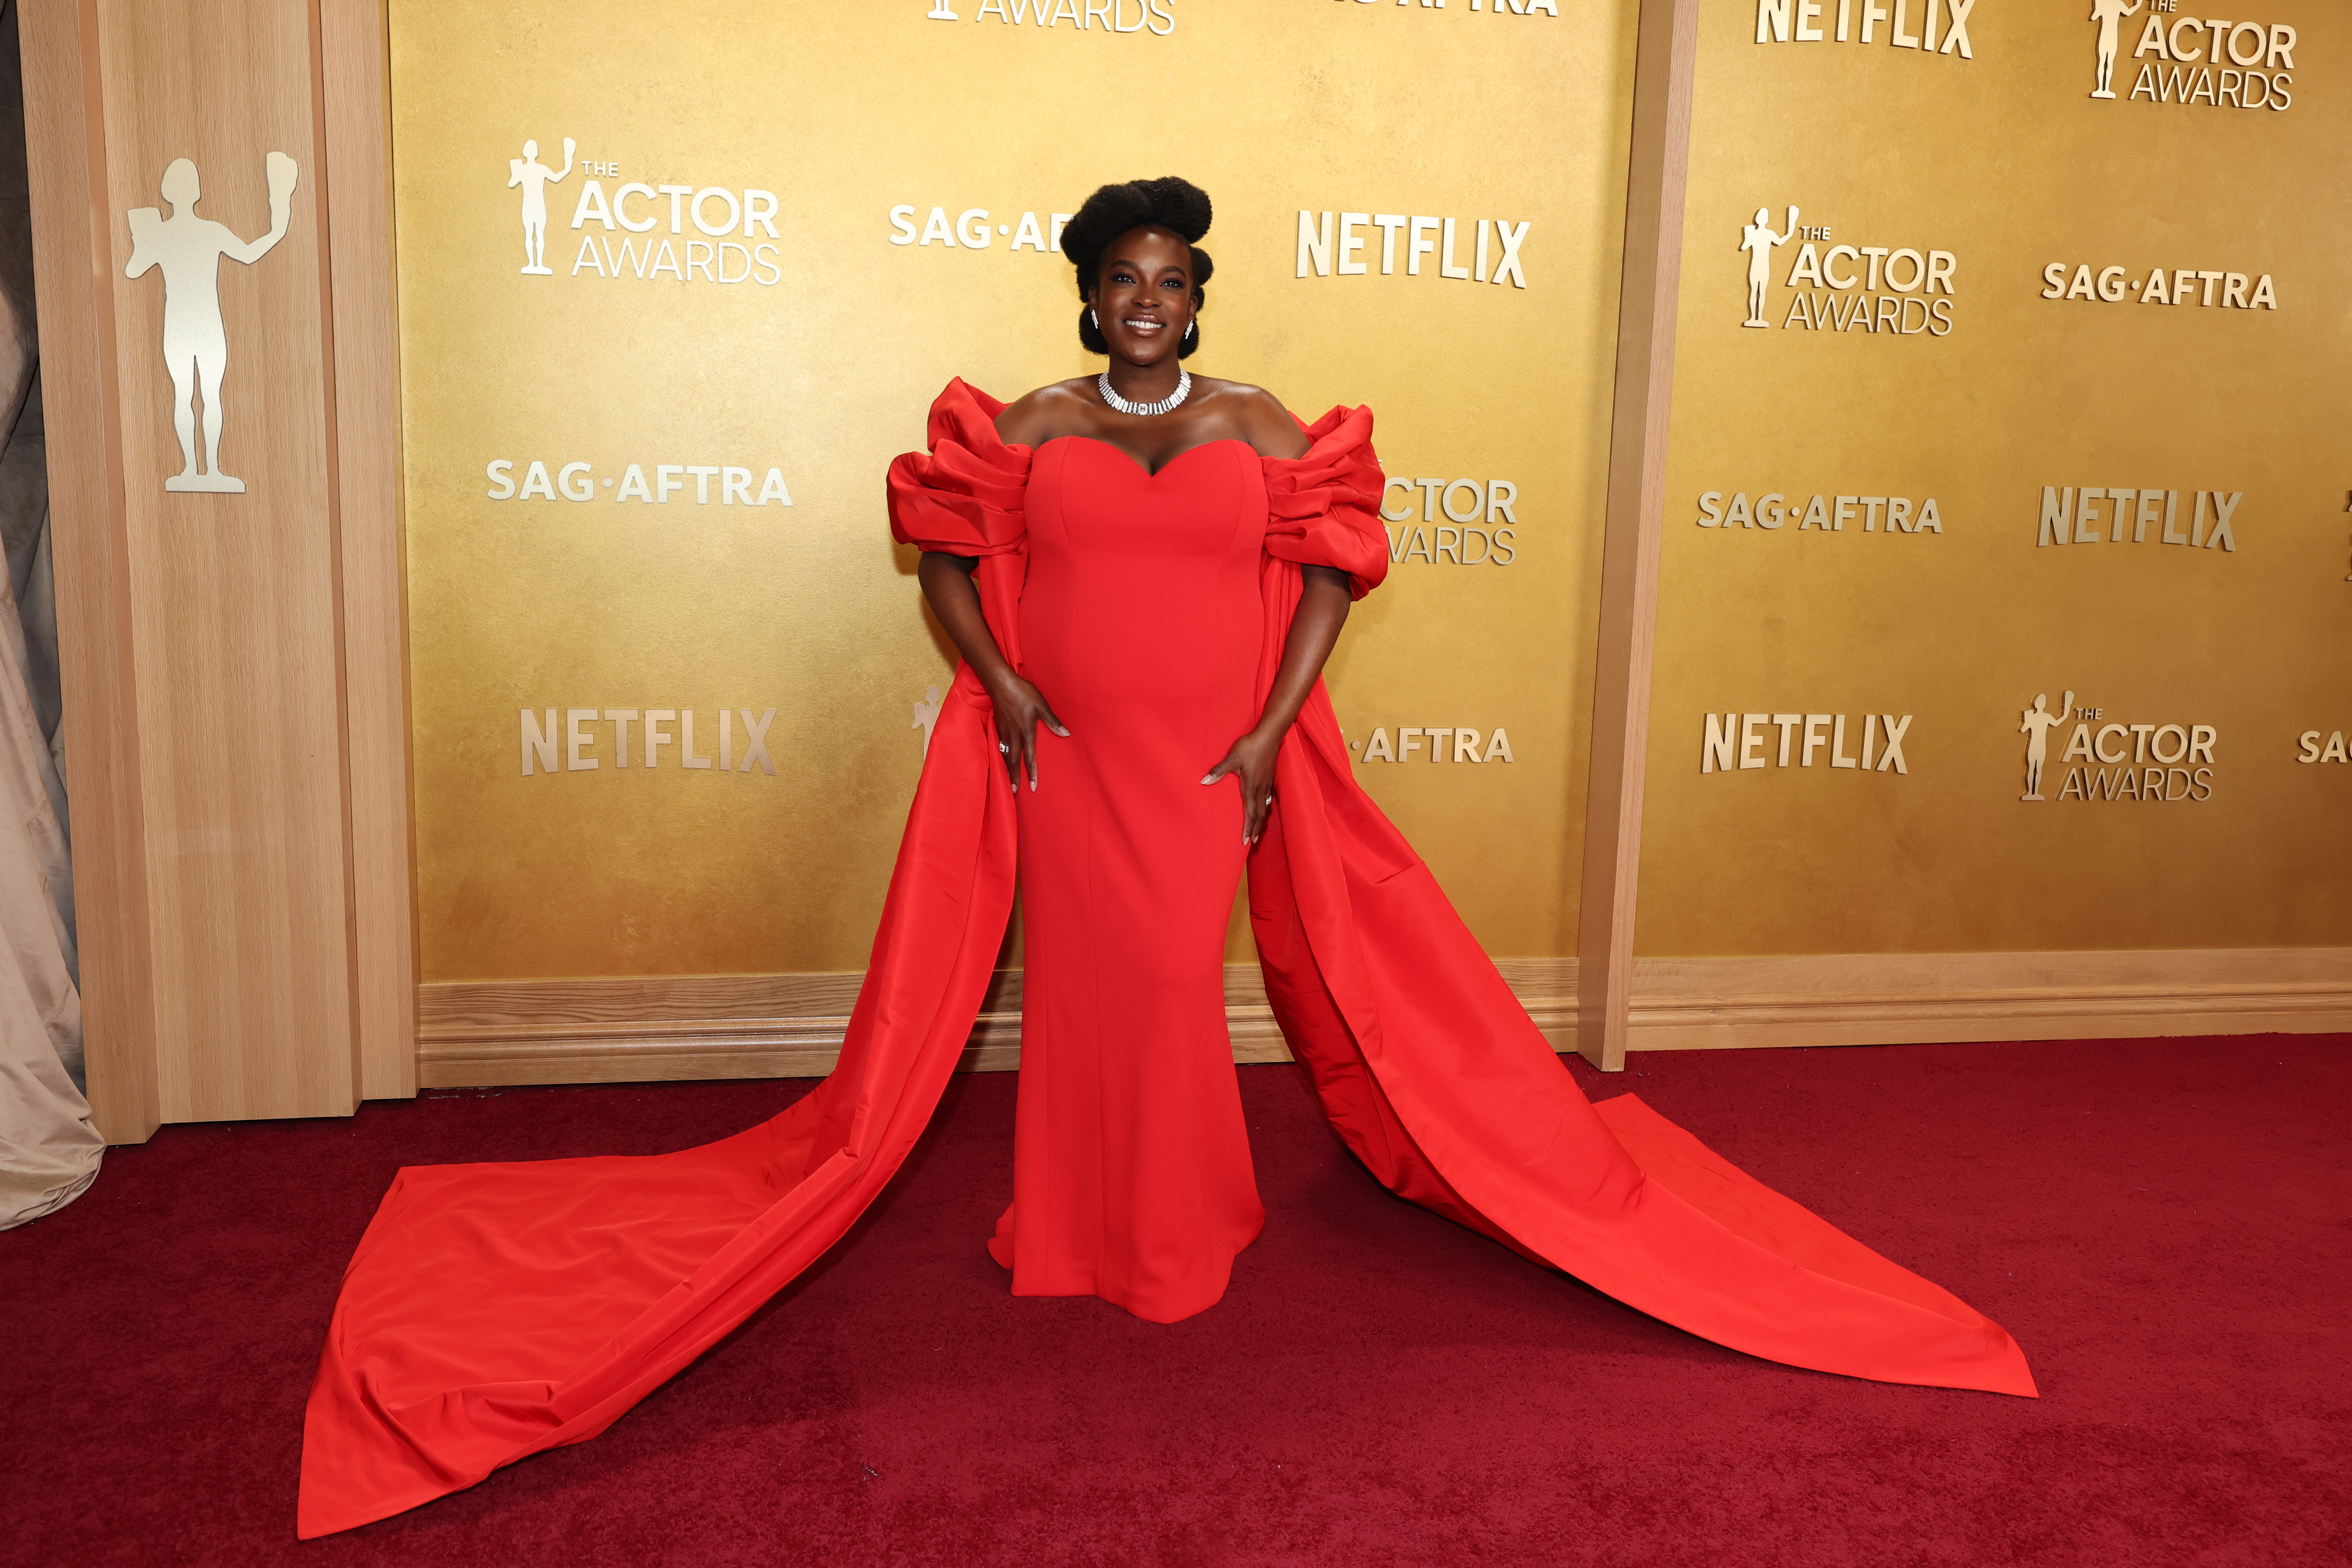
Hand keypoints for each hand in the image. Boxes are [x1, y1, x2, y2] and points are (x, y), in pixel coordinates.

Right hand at [983, 671, 1067, 791]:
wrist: (1000, 683)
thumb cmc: (1023, 693)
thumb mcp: (1041, 705)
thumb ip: (1052, 721)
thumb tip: (1066, 734)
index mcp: (1027, 732)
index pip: (1030, 758)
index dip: (1032, 773)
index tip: (1033, 787)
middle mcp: (1014, 736)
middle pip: (1014, 761)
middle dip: (1015, 777)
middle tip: (1014, 791)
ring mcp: (1004, 732)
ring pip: (1006, 755)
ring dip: (1007, 768)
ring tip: (1007, 779)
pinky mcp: (998, 726)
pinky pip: (1000, 745)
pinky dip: (1001, 755)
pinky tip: (1002, 758)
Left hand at [1202, 727, 1282, 846]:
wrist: (1269, 735)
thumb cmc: (1249, 746)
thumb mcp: (1232, 758)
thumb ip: (1218, 771)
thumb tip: (1203, 782)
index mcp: (1251, 787)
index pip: (1250, 814)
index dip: (1247, 828)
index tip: (1244, 841)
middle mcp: (1260, 789)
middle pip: (1260, 815)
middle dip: (1255, 830)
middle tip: (1251, 843)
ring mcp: (1267, 784)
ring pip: (1265, 808)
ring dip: (1261, 822)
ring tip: (1257, 832)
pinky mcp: (1270, 778)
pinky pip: (1268, 800)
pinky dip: (1265, 810)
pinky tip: (1263, 810)